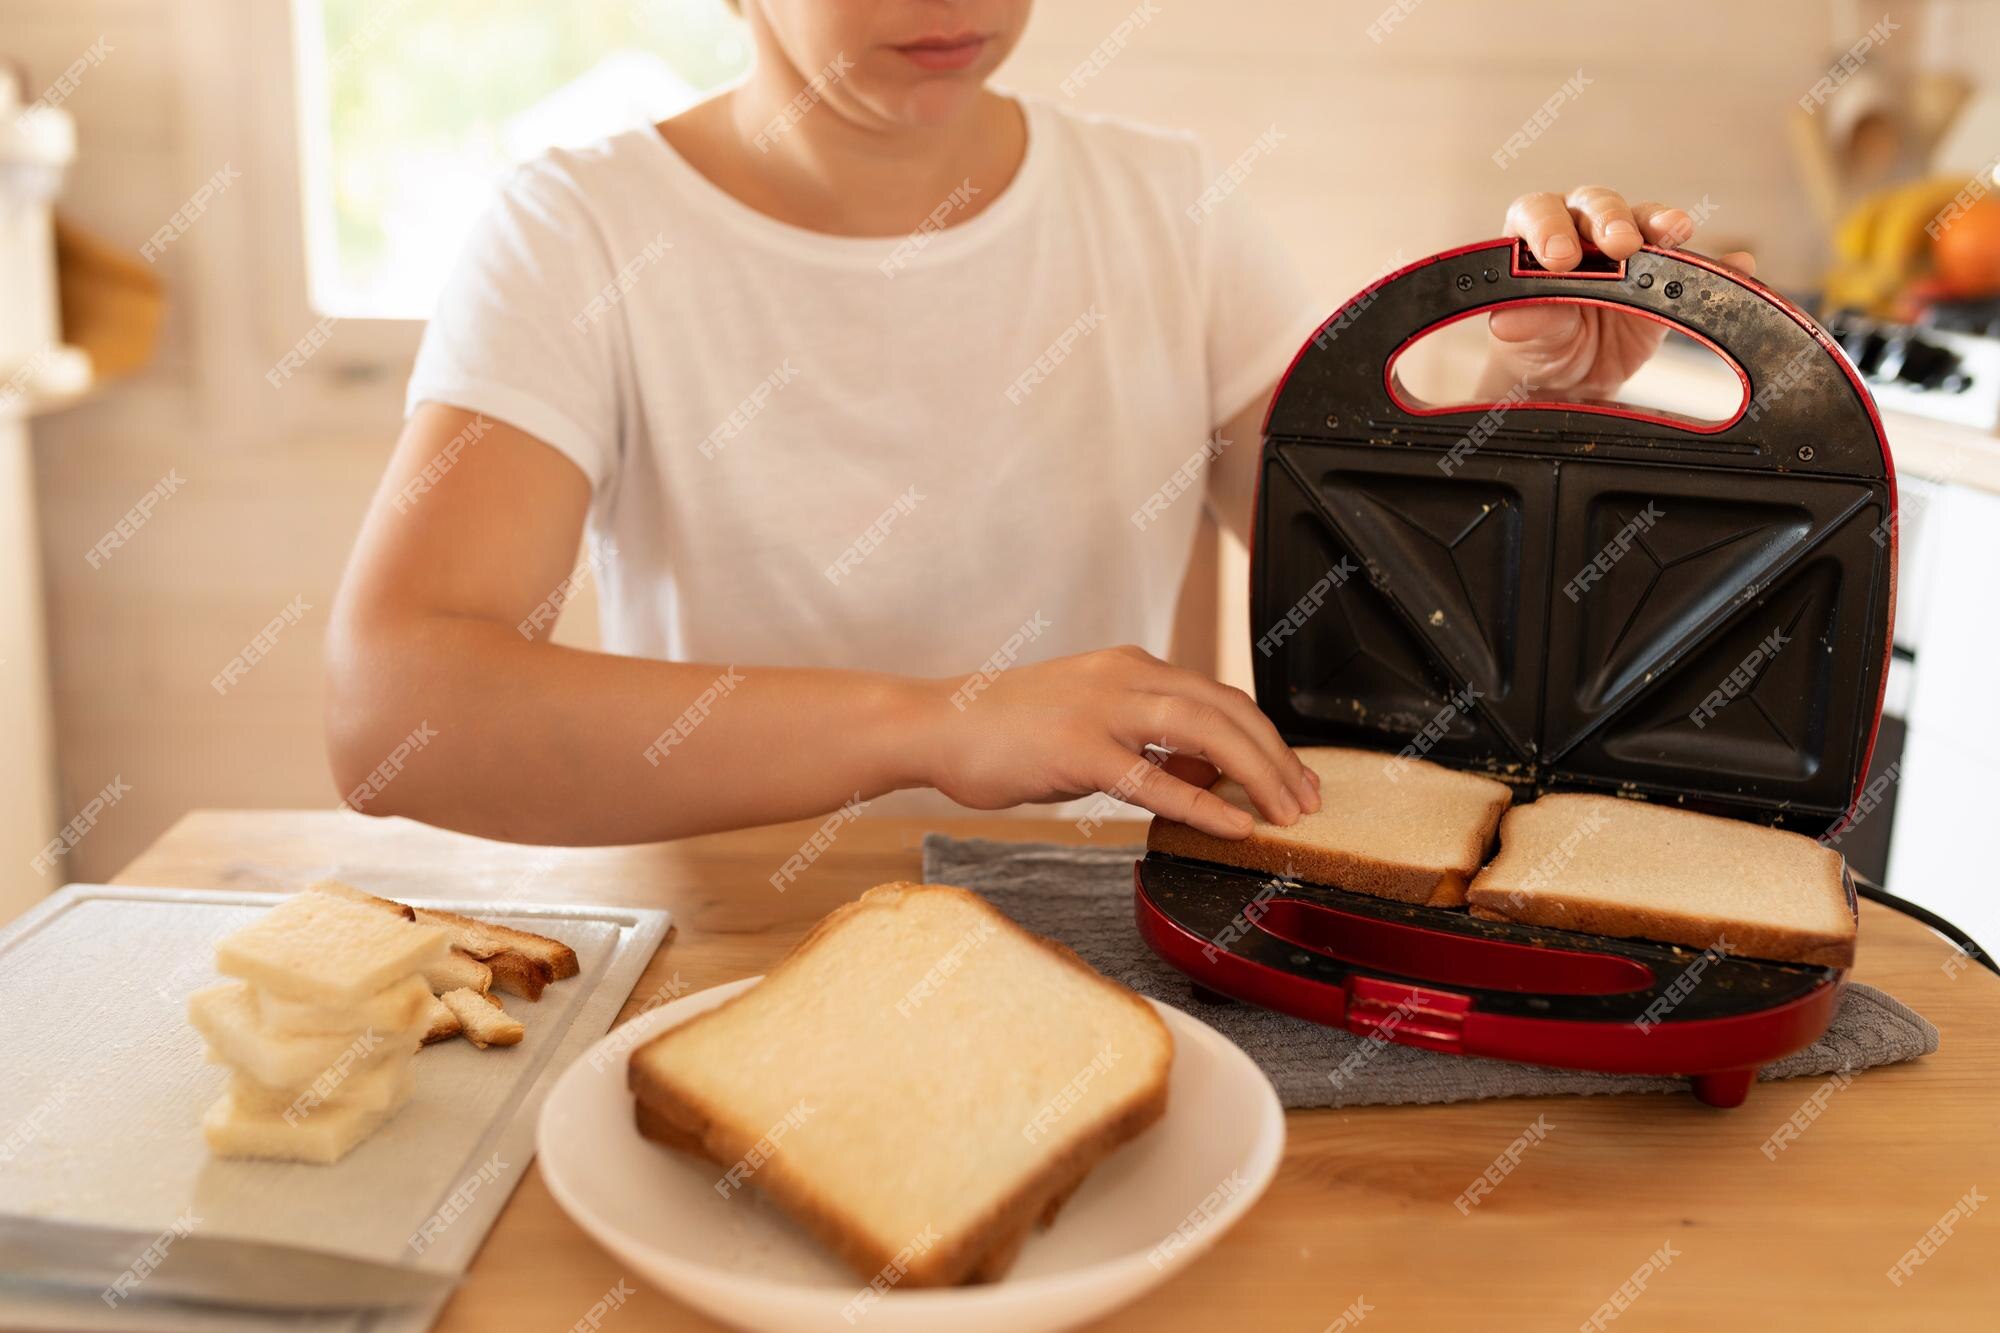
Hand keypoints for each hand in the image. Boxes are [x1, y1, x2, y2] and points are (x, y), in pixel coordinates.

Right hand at [917, 645, 1319, 838]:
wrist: (937, 725)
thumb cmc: (1006, 732)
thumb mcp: (1089, 726)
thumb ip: (1147, 743)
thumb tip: (1205, 776)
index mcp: (1131, 667)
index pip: (1221, 697)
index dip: (1267, 738)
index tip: (1294, 777)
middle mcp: (1126, 677)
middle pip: (1228, 710)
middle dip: (1278, 758)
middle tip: (1308, 801)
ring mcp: (1102, 709)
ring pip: (1206, 733)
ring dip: (1258, 775)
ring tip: (1286, 814)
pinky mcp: (1078, 748)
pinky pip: (1155, 778)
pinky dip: (1204, 803)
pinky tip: (1234, 826)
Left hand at [1484, 187, 1755, 400]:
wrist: (1572, 381)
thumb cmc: (1539, 345)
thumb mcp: (1526, 340)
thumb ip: (1524, 322)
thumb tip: (1507, 320)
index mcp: (1536, 236)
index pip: (1539, 212)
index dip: (1549, 227)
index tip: (1559, 258)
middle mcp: (1583, 231)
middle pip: (1598, 205)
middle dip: (1610, 219)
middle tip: (1621, 244)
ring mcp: (1629, 250)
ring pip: (1646, 220)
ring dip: (1662, 222)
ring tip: (1676, 231)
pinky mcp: (1665, 276)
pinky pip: (1694, 263)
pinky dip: (1717, 263)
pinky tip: (1737, 263)